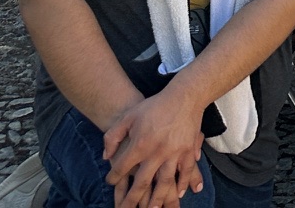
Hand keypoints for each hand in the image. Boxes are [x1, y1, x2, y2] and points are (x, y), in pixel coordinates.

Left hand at [102, 86, 204, 207]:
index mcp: (140, 144)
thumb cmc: (155, 105)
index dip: (113, 176)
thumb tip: (106, 156)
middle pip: (142, 182)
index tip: (110, 181)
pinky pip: (185, 172)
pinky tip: (180, 193)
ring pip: (164, 182)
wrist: (185, 96)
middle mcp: (157, 153)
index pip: (122, 167)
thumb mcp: (129, 116)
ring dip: (157, 199)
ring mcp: (174, 153)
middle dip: (131, 199)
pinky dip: (183, 184)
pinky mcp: (188, 151)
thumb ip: (113, 136)